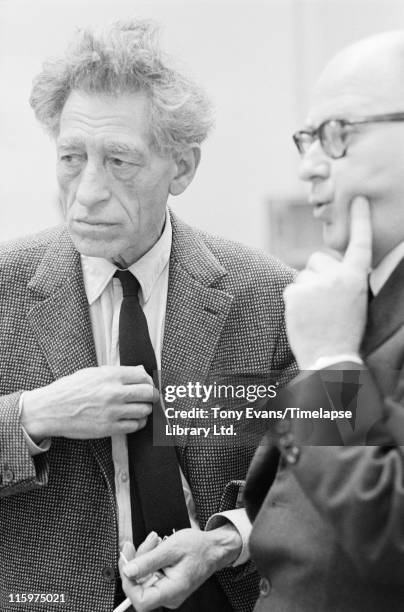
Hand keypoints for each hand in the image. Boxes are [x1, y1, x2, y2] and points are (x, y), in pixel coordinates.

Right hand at [21, 365, 158, 440]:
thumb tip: (140, 371)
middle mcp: (114, 392)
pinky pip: (135, 426)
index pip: (142, 375)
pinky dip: (138, 423)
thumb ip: (116, 372)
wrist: (51, 410)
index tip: (149, 384)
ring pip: (144, 410)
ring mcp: (112, 411)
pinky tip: (133, 419)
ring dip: (145, 410)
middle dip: (153, 395)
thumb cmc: (70, 389)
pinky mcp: (109, 428)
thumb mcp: (92, 373)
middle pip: (148, 393)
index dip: (149, 380)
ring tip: (140, 408)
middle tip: (152, 397)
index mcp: (110, 375)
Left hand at [120, 526, 240, 610]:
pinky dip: (149, 559)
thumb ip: (148, 561)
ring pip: (143, 578)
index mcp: (173, 591)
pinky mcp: (166, 584)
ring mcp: (167, 591)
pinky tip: (156, 547)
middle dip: (138, 561)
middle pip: (140, 586)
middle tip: (145, 542)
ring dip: (144, 556)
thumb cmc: (198, 548)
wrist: (213, 548)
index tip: (126, 563)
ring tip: (154, 540)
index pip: (141, 601)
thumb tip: (128, 571)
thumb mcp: (171, 548)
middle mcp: (169, 596)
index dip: (129, 583)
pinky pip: (149, 575)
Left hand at [283, 196, 371, 368]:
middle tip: (323, 299)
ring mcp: (315, 284)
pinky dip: (294, 300)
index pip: (359, 244)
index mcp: (357, 278)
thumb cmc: (344, 332)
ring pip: (303, 274)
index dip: (359, 220)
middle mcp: (337, 276)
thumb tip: (328, 266)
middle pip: (318, 258)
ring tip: (315, 312)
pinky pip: (291, 288)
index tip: (359, 200)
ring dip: (305, 288)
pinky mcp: (296, 293)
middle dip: (317, 274)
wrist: (330, 358)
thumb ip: (346, 279)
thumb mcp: (356, 301)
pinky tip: (303, 317)